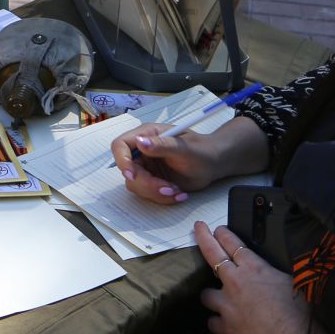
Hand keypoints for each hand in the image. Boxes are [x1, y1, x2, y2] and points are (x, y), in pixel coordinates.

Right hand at [112, 124, 229, 204]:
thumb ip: (162, 145)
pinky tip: (179, 195)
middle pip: (128, 170)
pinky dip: (162, 198)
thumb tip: (140, 143)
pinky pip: (148, 194)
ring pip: (137, 185)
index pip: (120, 145)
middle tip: (168, 189)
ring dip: (155, 193)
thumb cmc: (201, 150)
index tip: (132, 175)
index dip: (122, 160)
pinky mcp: (152, 181)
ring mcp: (147, 167)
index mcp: (147, 135)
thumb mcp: (184, 148)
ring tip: (177, 192)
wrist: (213, 163)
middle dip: (146, 183)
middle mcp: (142, 151)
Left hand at [195, 223, 334, 333]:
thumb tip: (272, 271)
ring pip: (206, 294)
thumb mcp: (292, 282)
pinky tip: (223, 324)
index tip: (217, 229)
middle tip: (198, 228)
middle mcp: (236, 282)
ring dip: (211, 295)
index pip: (233, 243)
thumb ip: (274, 273)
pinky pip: (212, 322)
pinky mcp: (226, 327)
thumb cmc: (300, 312)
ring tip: (216, 297)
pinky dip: (217, 323)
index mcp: (254, 269)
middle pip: (213, 254)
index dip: (223, 234)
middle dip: (204, 238)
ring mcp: (228, 305)